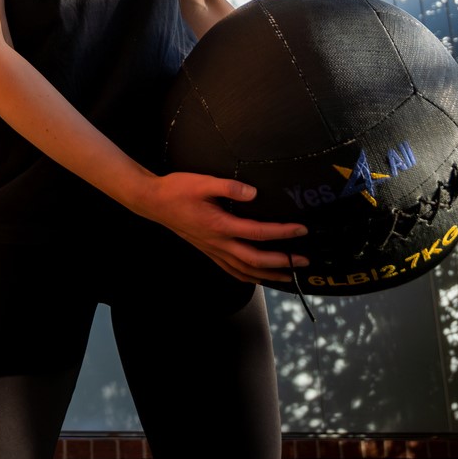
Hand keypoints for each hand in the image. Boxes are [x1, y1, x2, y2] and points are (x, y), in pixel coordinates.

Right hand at [133, 171, 308, 285]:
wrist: (154, 202)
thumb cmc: (177, 190)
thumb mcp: (203, 182)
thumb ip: (230, 187)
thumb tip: (254, 193)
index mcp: (220, 225)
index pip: (258, 232)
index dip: (282, 232)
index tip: (301, 230)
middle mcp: (218, 243)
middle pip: (255, 260)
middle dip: (282, 262)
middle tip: (303, 262)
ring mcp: (213, 250)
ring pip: (244, 270)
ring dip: (268, 275)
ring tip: (288, 276)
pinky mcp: (208, 251)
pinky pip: (231, 270)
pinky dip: (248, 276)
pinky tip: (257, 277)